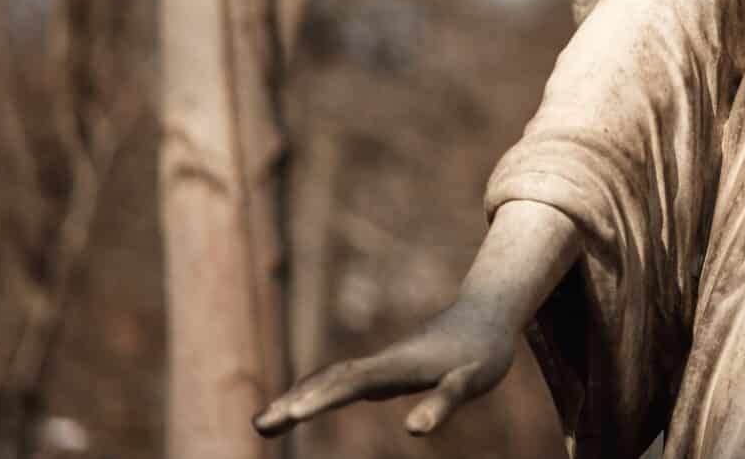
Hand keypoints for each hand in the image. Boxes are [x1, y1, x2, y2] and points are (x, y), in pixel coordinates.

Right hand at [252, 297, 515, 438]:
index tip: (292, 414)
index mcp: (399, 367)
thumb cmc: (482, 352)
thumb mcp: (471, 381)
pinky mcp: (382, 371)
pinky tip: (297, 406)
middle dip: (295, 401)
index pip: (354, 384)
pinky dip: (314, 393)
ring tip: (263, 422)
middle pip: (330, 380)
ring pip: (330, 379)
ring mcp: (379, 366)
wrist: (485, 314)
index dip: (322, 398)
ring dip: (297, 397)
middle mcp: (382, 364)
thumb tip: (415, 430)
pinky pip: (339, 383)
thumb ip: (443, 404)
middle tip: (259, 424)